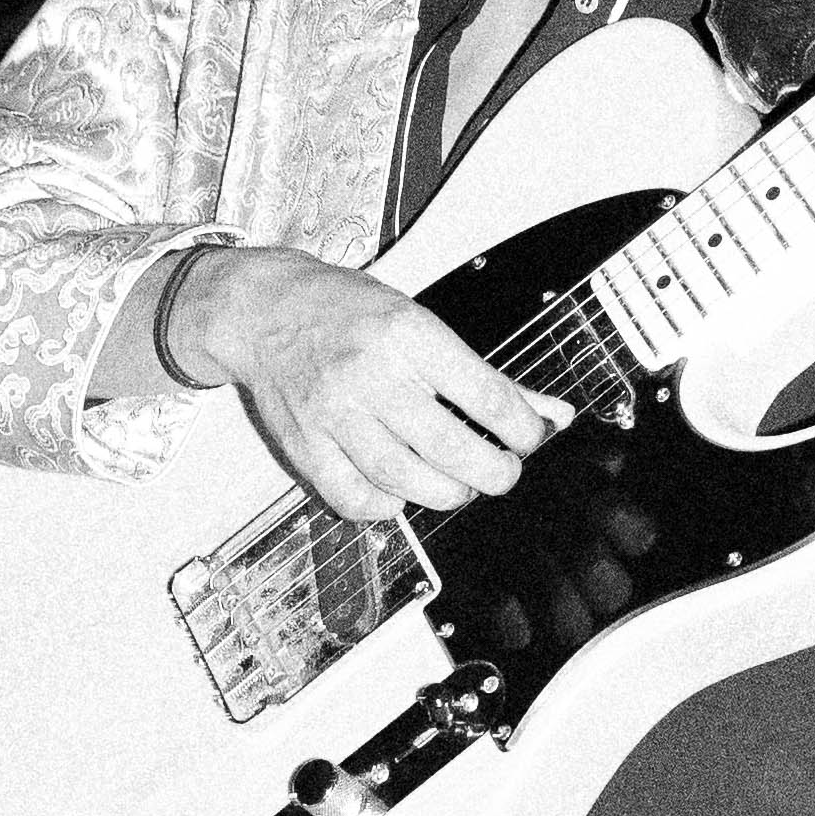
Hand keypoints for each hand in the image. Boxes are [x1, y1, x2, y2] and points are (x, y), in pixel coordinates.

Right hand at [161, 240, 562, 518]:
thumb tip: (550, 412)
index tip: (531, 437)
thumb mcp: (421, 322)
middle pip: (450, 447)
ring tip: (460, 484)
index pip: (485, 394)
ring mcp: (334, 412)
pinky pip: (353, 496)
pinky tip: (400, 491)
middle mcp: (370, 373)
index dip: (524, 428)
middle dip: (494, 472)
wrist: (264, 309)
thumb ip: (484, 375)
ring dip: (447, 493)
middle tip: (503, 472)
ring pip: (405, 477)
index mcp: (408, 334)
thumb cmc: (345, 311)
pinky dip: (385, 506)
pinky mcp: (305, 444)